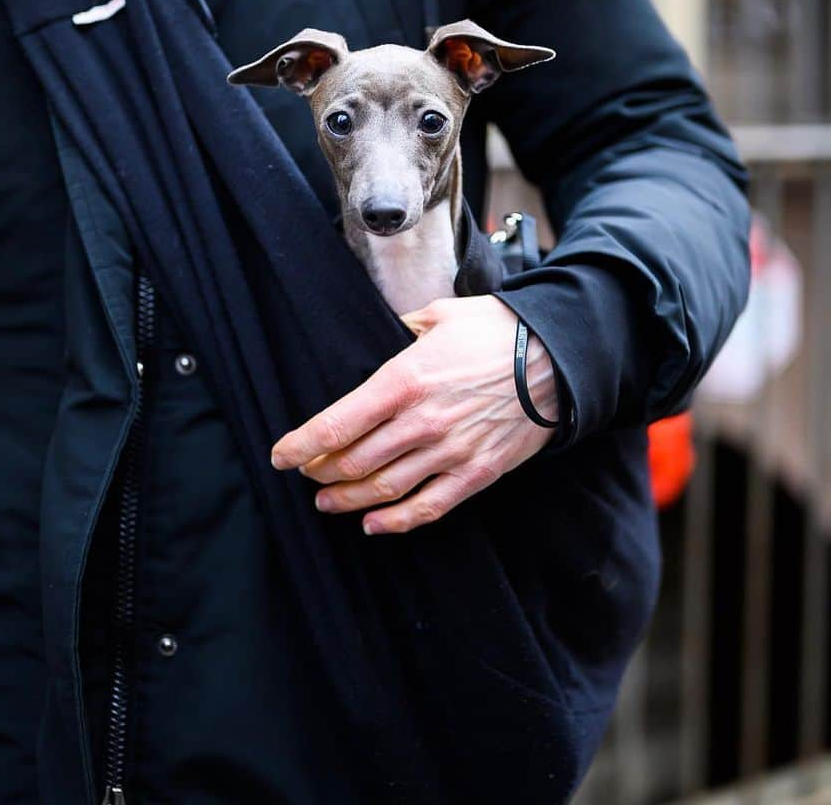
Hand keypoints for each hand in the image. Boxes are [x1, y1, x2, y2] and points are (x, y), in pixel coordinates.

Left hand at [271, 296, 557, 534]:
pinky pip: (428, 507)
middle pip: (353, 462)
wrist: (559, 357)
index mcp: (403, 381)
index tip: (280, 456)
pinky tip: (374, 524)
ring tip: (327, 500)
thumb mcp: (440, 315)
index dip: (301, 446)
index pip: (335, 425)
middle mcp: (420, 422)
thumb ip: (406, 328)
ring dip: (347, 500)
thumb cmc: (496, 330)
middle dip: (320, 472)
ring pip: (383, 490)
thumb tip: (393, 330)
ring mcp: (449, 452)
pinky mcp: (476, 472)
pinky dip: (396, 521)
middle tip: (306, 472)